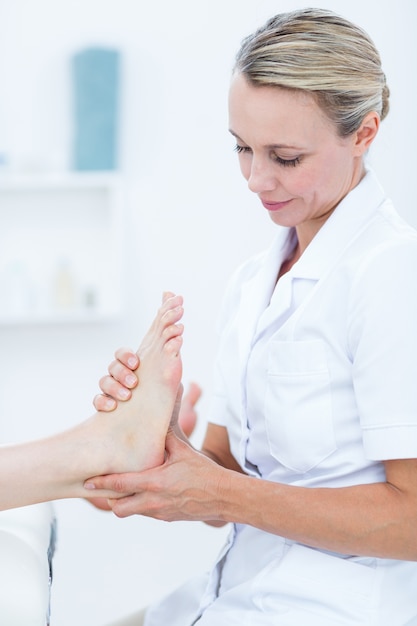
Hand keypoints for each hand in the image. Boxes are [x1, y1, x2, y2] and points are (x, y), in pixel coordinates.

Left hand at [84, 431, 227, 520]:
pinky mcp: (167, 518)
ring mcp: (160, 512)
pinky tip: (144, 492)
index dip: (101, 483)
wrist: (223, 496)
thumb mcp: (183, 449)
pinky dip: (140, 504)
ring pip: (130, 512)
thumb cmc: (203, 471)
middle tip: (105, 485)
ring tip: (123, 489)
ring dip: (124, 502)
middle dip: (109, 497)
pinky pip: (145, 513)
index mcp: (155, 482)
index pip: (120, 485)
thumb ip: (166, 433)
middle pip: (118, 507)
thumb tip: (158, 409)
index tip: (87, 481)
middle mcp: (154, 501)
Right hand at [93, 347, 200, 436]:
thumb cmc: (168, 405)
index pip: (123, 354)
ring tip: (128, 396)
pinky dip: (103, 402)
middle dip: (122, 371)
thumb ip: (173, 362)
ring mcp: (113, 392)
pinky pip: (97, 401)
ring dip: (115, 386)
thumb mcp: (173, 383)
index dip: (126, 355)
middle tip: (134, 382)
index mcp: (136, 369)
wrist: (165, 432)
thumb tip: (178, 339)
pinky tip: (113, 407)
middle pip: (113, 366)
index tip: (136, 363)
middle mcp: (122, 378)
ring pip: (104, 381)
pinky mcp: (106, 409)